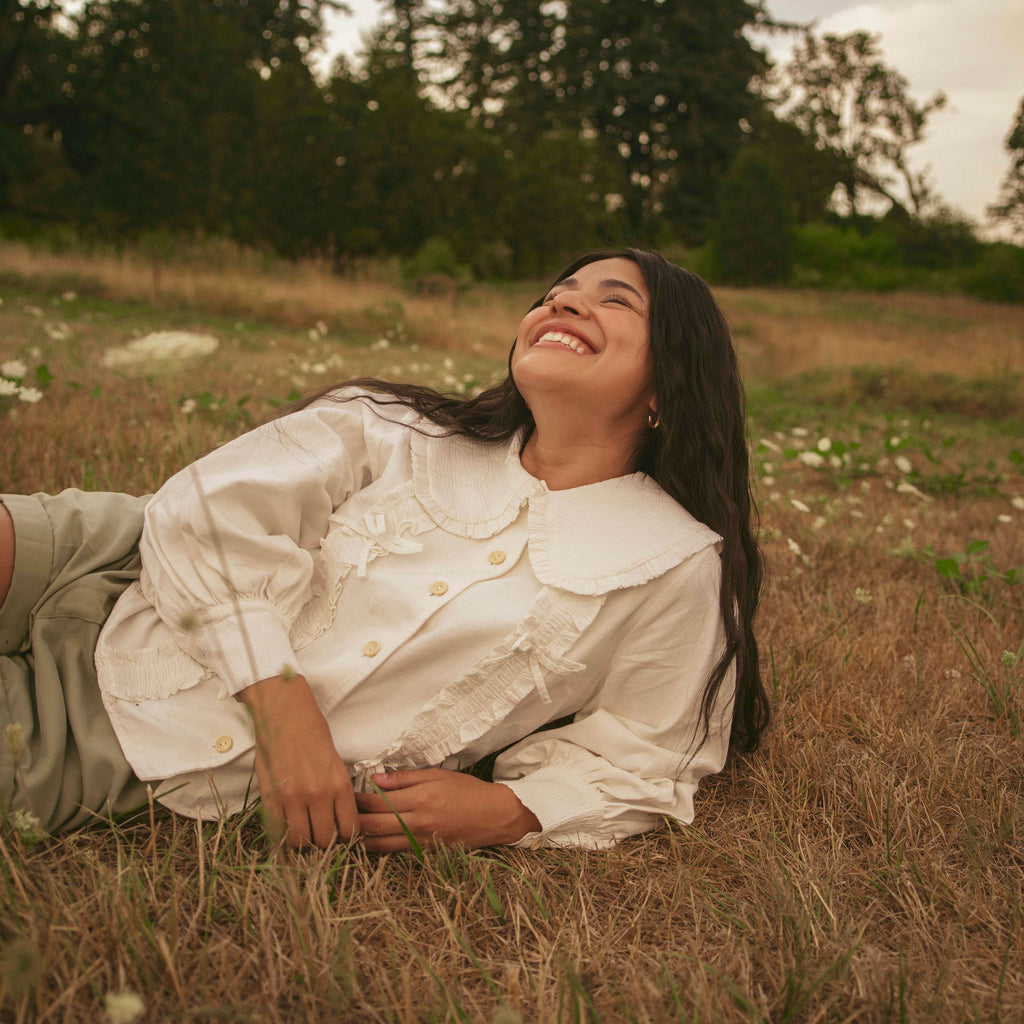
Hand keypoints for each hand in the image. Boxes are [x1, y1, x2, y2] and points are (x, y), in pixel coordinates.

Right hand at [239, 674, 358, 847]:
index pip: (349, 830)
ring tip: (303, 827)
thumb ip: (337, 792)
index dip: (346, 836)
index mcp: (339, 784)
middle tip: (320, 830)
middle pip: (325, 840)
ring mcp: (292, 798)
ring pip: (300, 841)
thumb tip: (339, 819)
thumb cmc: (312, 732)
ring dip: (303, 838)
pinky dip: (283, 830)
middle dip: (324, 840)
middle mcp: (318, 794)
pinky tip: (287, 821)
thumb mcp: (335, 762)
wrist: (284, 713)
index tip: (341, 832)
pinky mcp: (270, 797)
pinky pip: (278, 830)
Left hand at [355, 769, 541, 851]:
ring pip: (379, 844)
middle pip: (373, 825)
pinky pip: (394, 851)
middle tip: (341, 813)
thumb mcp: (437, 775)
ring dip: (361, 838)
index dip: (358, 799)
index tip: (346, 793)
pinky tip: (369, 840)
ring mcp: (420, 840)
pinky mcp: (424, 852)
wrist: (494, 816)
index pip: (378, 801)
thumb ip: (405, 778)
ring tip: (349, 829)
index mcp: (420, 798)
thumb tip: (376, 778)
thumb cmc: (467, 791)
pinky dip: (378, 847)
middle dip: (353, 820)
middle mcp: (418, 821)